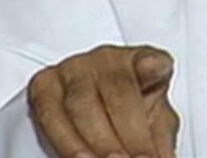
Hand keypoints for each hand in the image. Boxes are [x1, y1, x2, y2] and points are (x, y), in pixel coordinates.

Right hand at [28, 44, 178, 157]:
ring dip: (96, 142)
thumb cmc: (133, 114)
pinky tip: (78, 157)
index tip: (156, 113)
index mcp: (146, 62)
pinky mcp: (46, 83)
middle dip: (128, 134)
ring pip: (82, 103)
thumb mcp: (155, 125)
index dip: (154, 72)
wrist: (98, 107)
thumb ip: (160, 141)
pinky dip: (65, 139)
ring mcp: (75, 68)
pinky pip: (50, 111)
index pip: (155, 62)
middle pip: (119, 90)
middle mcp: (110, 59)